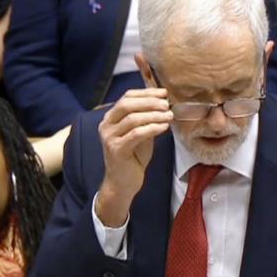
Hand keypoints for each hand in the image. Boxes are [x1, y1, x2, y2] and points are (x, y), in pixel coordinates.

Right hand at [95, 88, 173, 226]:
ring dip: (154, 115)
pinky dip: (152, 128)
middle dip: (150, 102)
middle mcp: (106, 125)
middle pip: (128, 104)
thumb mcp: (141, 134)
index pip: (127, 97)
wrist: (122, 183)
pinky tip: (164, 127)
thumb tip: (164, 104)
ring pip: (133, 118)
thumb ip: (147, 120)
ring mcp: (109, 137)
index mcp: (110, 118)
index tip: (163, 93)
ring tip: (169, 116)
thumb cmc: (133, 158)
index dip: (146, 93)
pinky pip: (136, 134)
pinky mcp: (116, 150)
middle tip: (167, 104)